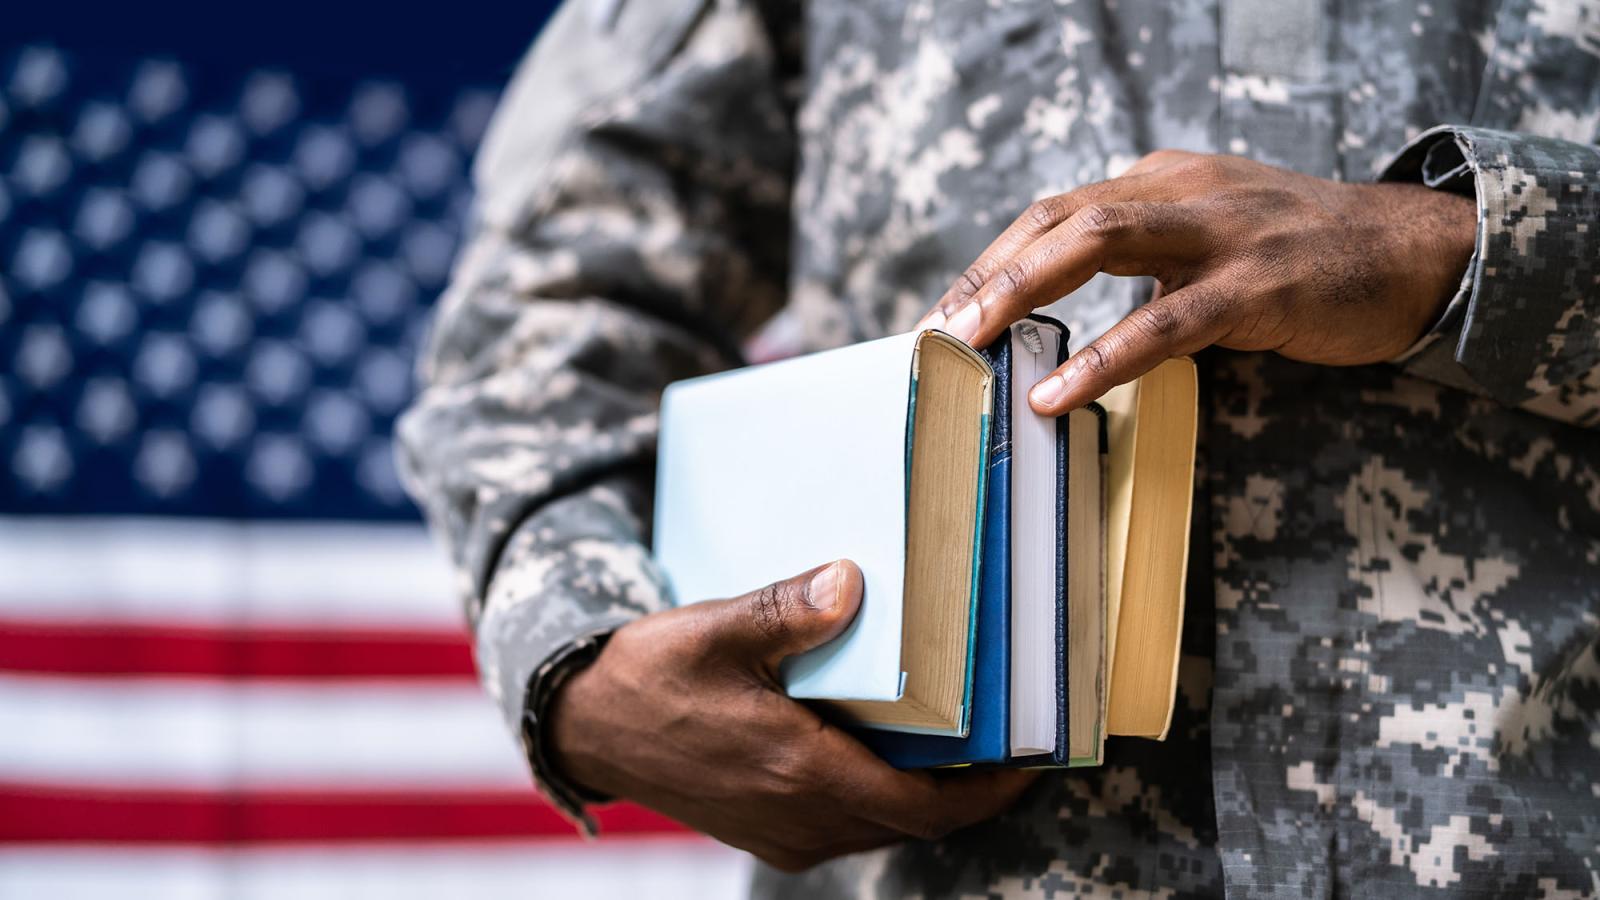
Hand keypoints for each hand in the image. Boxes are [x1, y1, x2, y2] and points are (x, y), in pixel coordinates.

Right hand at [546, 560, 1036, 870]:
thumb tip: (852, 580)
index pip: (924, 808)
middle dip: (968, 790)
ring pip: (880, 827)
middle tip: (1009, 739)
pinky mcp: (764, 831)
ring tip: (960, 742)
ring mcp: (780, 832)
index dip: (989, 792)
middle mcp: (799, 817)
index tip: (1033, 761)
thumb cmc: (647, 678)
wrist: (584, 726)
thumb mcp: (715, 631)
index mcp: (799, 771)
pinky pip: (845, 825)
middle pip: (913, 822)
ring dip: (924, 795)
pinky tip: (886, 750)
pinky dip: (880, 796)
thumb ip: (787, 610)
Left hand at [919, 150, 1476, 413]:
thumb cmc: (1304, 255)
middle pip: (1058, 218)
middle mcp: (1181, 190)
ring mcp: (1219, 232)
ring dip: (1022, 293)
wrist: (1415, 252)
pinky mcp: (1257, 284)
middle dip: (990, 274)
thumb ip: (1144, 259)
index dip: (994, 260)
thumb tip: (1066, 310)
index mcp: (1162, 179)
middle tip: (939, 330)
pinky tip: (1058, 393)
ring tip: (972, 344)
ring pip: (1096, 244)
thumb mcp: (1212, 237)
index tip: (949, 308)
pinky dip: (1102, 359)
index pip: (1055, 211)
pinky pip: (1164, 323)